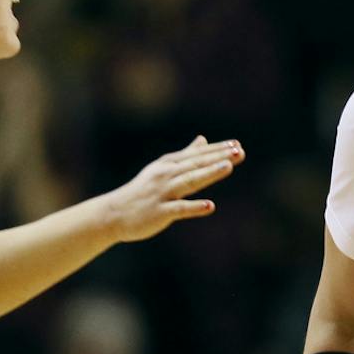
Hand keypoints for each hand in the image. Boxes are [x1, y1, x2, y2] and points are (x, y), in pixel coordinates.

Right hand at [105, 136, 244, 242]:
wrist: (114, 213)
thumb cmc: (143, 191)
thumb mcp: (163, 169)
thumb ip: (186, 155)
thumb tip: (203, 139)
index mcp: (169, 164)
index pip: (197, 154)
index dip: (217, 149)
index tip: (237, 144)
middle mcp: (166, 175)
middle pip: (196, 164)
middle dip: (218, 157)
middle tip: (240, 151)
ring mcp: (163, 193)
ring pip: (189, 181)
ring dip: (209, 173)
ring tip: (228, 167)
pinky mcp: (160, 212)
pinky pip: (179, 208)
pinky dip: (194, 207)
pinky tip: (210, 206)